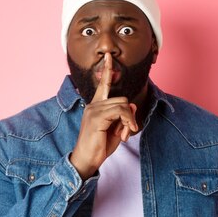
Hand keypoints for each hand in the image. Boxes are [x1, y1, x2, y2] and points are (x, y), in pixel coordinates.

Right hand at [69, 53, 138, 179]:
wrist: (86, 160)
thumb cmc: (99, 146)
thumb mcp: (115, 130)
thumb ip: (123, 116)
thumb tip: (132, 103)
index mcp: (96, 106)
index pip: (103, 85)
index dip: (107, 70)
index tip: (109, 56)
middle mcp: (93, 105)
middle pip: (121, 99)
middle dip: (129, 115)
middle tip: (129, 131)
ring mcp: (93, 110)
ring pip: (123, 104)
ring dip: (129, 120)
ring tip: (125, 134)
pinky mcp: (96, 118)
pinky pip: (120, 112)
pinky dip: (127, 122)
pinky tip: (123, 134)